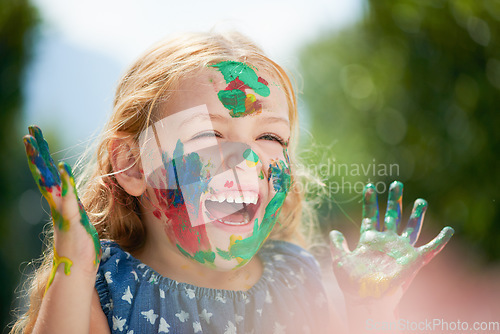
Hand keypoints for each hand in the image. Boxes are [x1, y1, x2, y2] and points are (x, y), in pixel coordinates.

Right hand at [23, 126, 100, 292]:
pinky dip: (65, 185)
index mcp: (60, 202)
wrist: (76, 271)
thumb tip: (73, 195)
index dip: (43, 155)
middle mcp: (57, 205)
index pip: (49, 174)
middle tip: (30, 130)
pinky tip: (64, 169)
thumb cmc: (80, 247)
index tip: (35, 136)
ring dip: (42, 163)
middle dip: (37, 152)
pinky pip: (67, 201)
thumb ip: (73, 206)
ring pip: (49, 184)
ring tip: (34, 142)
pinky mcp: (70, 222)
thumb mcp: (78, 220)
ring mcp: (61, 213)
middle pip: (45, 174)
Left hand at [329, 181, 452, 305]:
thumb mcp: (341, 262)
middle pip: (392, 216)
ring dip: (416, 215)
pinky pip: (430, 248)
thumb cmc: (353, 284)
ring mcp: (401, 250)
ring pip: (411, 227)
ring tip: (421, 201)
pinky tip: (449, 230)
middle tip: (396, 183)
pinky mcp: (414, 260)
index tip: (369, 187)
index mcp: (369, 240)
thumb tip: (333, 231)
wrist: (368, 300)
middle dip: (394, 200)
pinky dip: (440, 240)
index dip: (370, 202)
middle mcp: (387, 242)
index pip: (371, 216)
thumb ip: (337, 245)